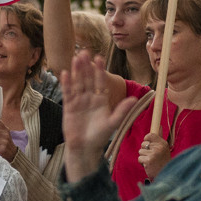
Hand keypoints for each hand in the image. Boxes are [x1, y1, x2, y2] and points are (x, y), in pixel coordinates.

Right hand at [61, 53, 135, 180]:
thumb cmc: (100, 137)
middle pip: (88, 79)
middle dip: (87, 66)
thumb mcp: (112, 123)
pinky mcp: (69, 107)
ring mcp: (79, 101)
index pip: (100, 81)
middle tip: (86, 52)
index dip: (100, 70)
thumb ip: (122, 110)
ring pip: (77, 83)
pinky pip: (67, 93)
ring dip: (77, 71)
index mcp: (101, 100)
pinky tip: (65, 73)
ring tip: (76, 58)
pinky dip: (66, 84)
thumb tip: (134, 99)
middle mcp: (90, 98)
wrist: (85, 148)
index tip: (100, 58)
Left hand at [138, 132, 170, 179]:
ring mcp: (154, 154)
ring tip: (151, 162)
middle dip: (145, 150)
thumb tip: (159, 125)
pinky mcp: (148, 160)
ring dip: (143, 157)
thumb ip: (159, 138)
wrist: (165, 176)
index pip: (150, 135)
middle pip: (143, 144)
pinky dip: (142, 163)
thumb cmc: (163, 162)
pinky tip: (148, 166)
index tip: (149, 145)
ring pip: (140, 151)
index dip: (146, 139)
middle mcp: (159, 147)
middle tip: (152, 157)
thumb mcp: (164, 149)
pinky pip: (139, 158)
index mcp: (163, 143)